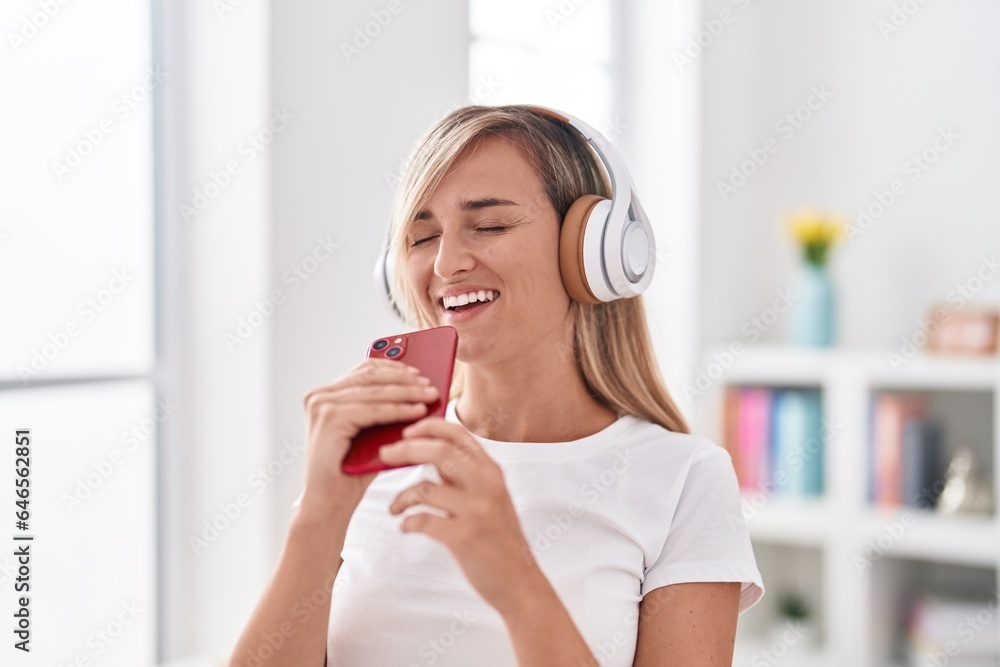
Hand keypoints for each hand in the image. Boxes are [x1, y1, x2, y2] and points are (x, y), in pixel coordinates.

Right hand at [299, 359, 439, 513]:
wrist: (329, 503)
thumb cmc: (350, 470)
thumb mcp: (369, 433)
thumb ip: (383, 409)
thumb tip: (419, 388)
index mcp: (325, 395)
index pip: (364, 370)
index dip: (394, 367)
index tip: (419, 371)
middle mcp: (319, 396)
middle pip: (370, 376)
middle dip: (404, 378)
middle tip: (429, 383)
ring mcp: (322, 406)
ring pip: (375, 391)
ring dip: (407, 392)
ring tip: (430, 395)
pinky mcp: (330, 419)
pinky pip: (373, 410)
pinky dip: (398, 410)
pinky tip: (417, 411)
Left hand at [378, 417, 539, 613]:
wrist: (519, 581)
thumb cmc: (497, 537)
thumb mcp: (487, 496)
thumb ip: (461, 475)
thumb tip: (425, 450)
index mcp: (491, 471)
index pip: (458, 433)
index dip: (428, 426)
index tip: (406, 432)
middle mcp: (487, 485)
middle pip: (439, 452)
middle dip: (404, 450)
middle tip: (384, 456)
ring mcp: (476, 511)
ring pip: (425, 488)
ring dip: (401, 497)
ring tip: (395, 507)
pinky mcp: (464, 538)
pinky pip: (423, 521)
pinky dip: (408, 523)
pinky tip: (405, 527)